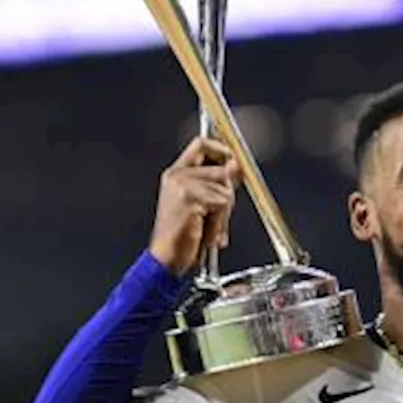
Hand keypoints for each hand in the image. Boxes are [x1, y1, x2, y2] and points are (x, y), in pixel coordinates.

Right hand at [148, 137, 240, 275]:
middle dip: (228, 193)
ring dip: (223, 213)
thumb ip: (217, 183)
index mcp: (176, 173)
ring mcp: (182, 185)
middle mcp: (177, 175)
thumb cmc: (183, 237)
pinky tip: (206, 232)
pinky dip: (219, 222)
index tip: (234, 161)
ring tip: (208, 226)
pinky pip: (221, 203)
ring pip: (225, 189)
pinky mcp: (189, 198)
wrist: (166, 258)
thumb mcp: (202, 204)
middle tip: (217, 214)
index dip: (222, 149)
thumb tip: (236, 165)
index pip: (201, 143)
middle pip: (221, 168)